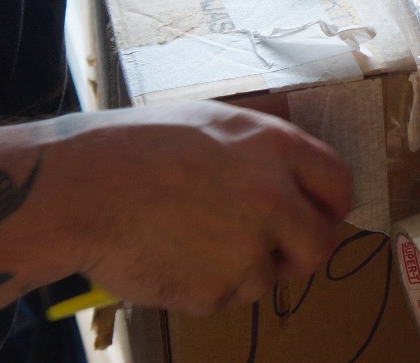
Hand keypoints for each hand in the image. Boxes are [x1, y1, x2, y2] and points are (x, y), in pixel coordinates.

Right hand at [51, 102, 350, 316]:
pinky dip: (204, 284)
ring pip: (268, 277)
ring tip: (192, 237)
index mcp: (276, 148)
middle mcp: (273, 200)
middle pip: (321, 243)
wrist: (80, 190)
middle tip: (276, 248)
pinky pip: (224, 296)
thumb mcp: (214, 122)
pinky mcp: (216, 291)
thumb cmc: (138, 147)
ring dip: (241, 267)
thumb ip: (263, 150)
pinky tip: (171, 254)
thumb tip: (294, 173)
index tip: (320, 213)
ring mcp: (247, 250)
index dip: (331, 204)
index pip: (339, 184)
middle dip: (302, 250)